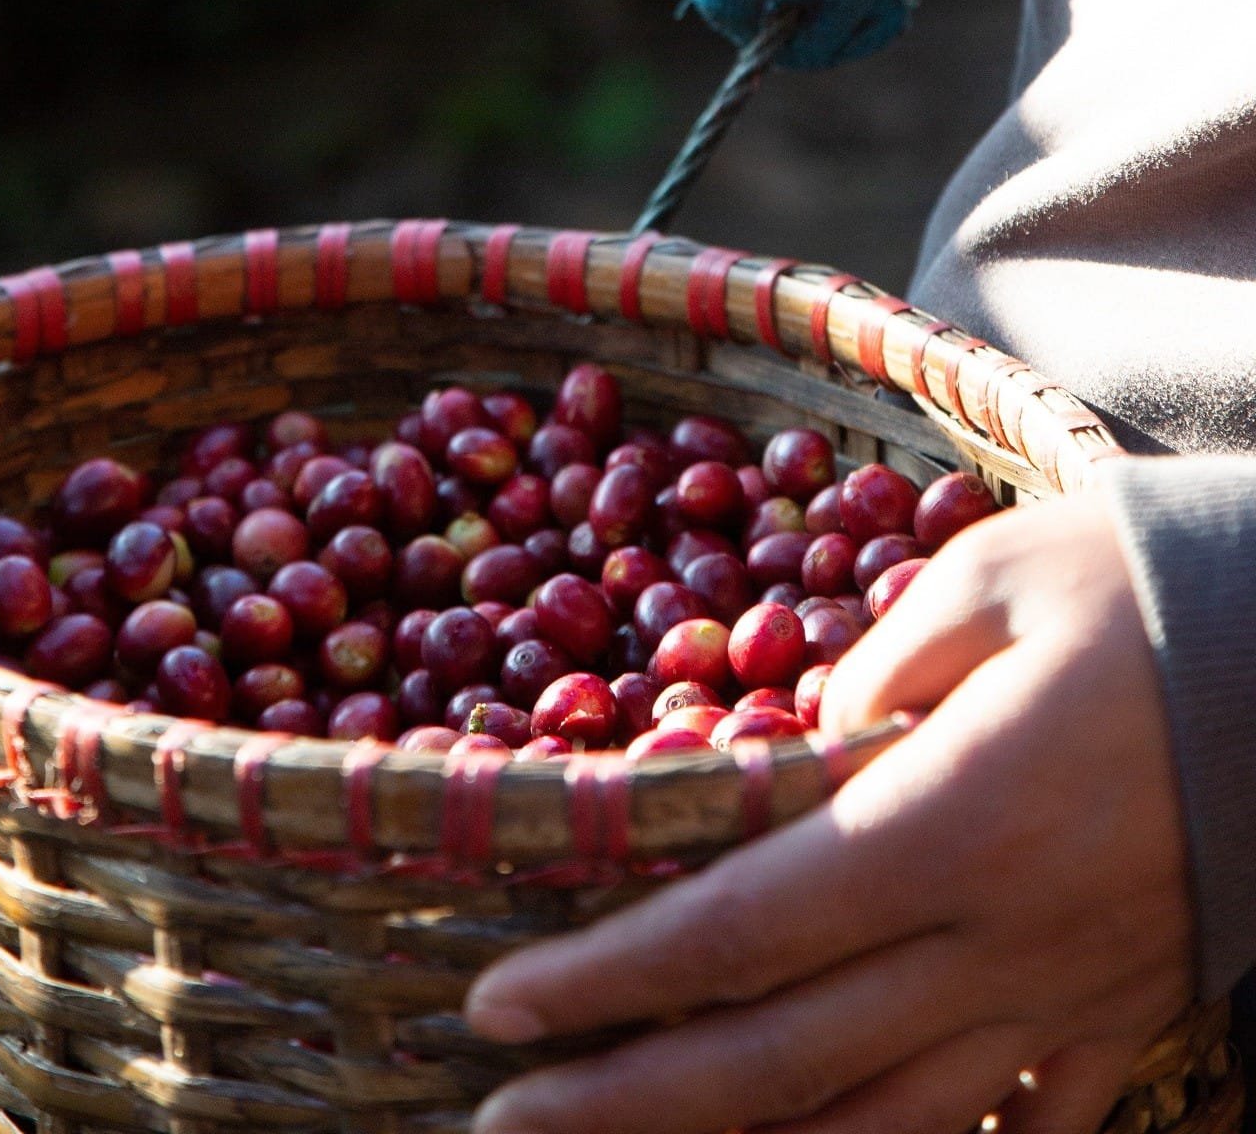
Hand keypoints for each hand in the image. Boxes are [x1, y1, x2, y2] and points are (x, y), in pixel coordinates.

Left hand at [464, 492, 1193, 1133]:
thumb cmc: (1157, 595)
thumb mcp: (994, 578)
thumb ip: (872, 670)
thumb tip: (798, 745)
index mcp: (950, 825)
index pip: (734, 930)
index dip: (605, 981)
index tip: (498, 1010)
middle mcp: (999, 943)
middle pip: (780, 1058)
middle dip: (628, 1102)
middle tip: (504, 1124)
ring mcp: (1071, 1003)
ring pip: (883, 1125)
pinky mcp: (1127, 1021)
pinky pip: (1016, 1130)